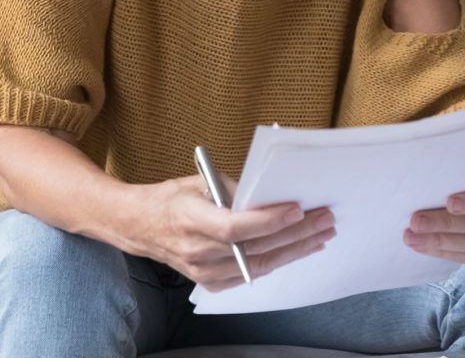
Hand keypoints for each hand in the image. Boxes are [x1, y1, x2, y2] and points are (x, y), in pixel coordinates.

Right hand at [128, 174, 335, 290]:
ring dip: (294, 250)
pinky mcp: (211, 282)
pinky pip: (251, 274)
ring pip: (259, 265)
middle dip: (296, 234)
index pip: (236, 227)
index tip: (297, 210)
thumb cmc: (172, 198)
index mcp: (192, 220)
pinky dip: (276, 261)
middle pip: (255, 248)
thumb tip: (273, 191)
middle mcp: (198, 251)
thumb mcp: (200, 181)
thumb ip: (236, 190)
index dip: (269, 221)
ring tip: (320, 235)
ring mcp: (204, 272)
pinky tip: (296, 250)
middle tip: (324, 219)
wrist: (141, 226)